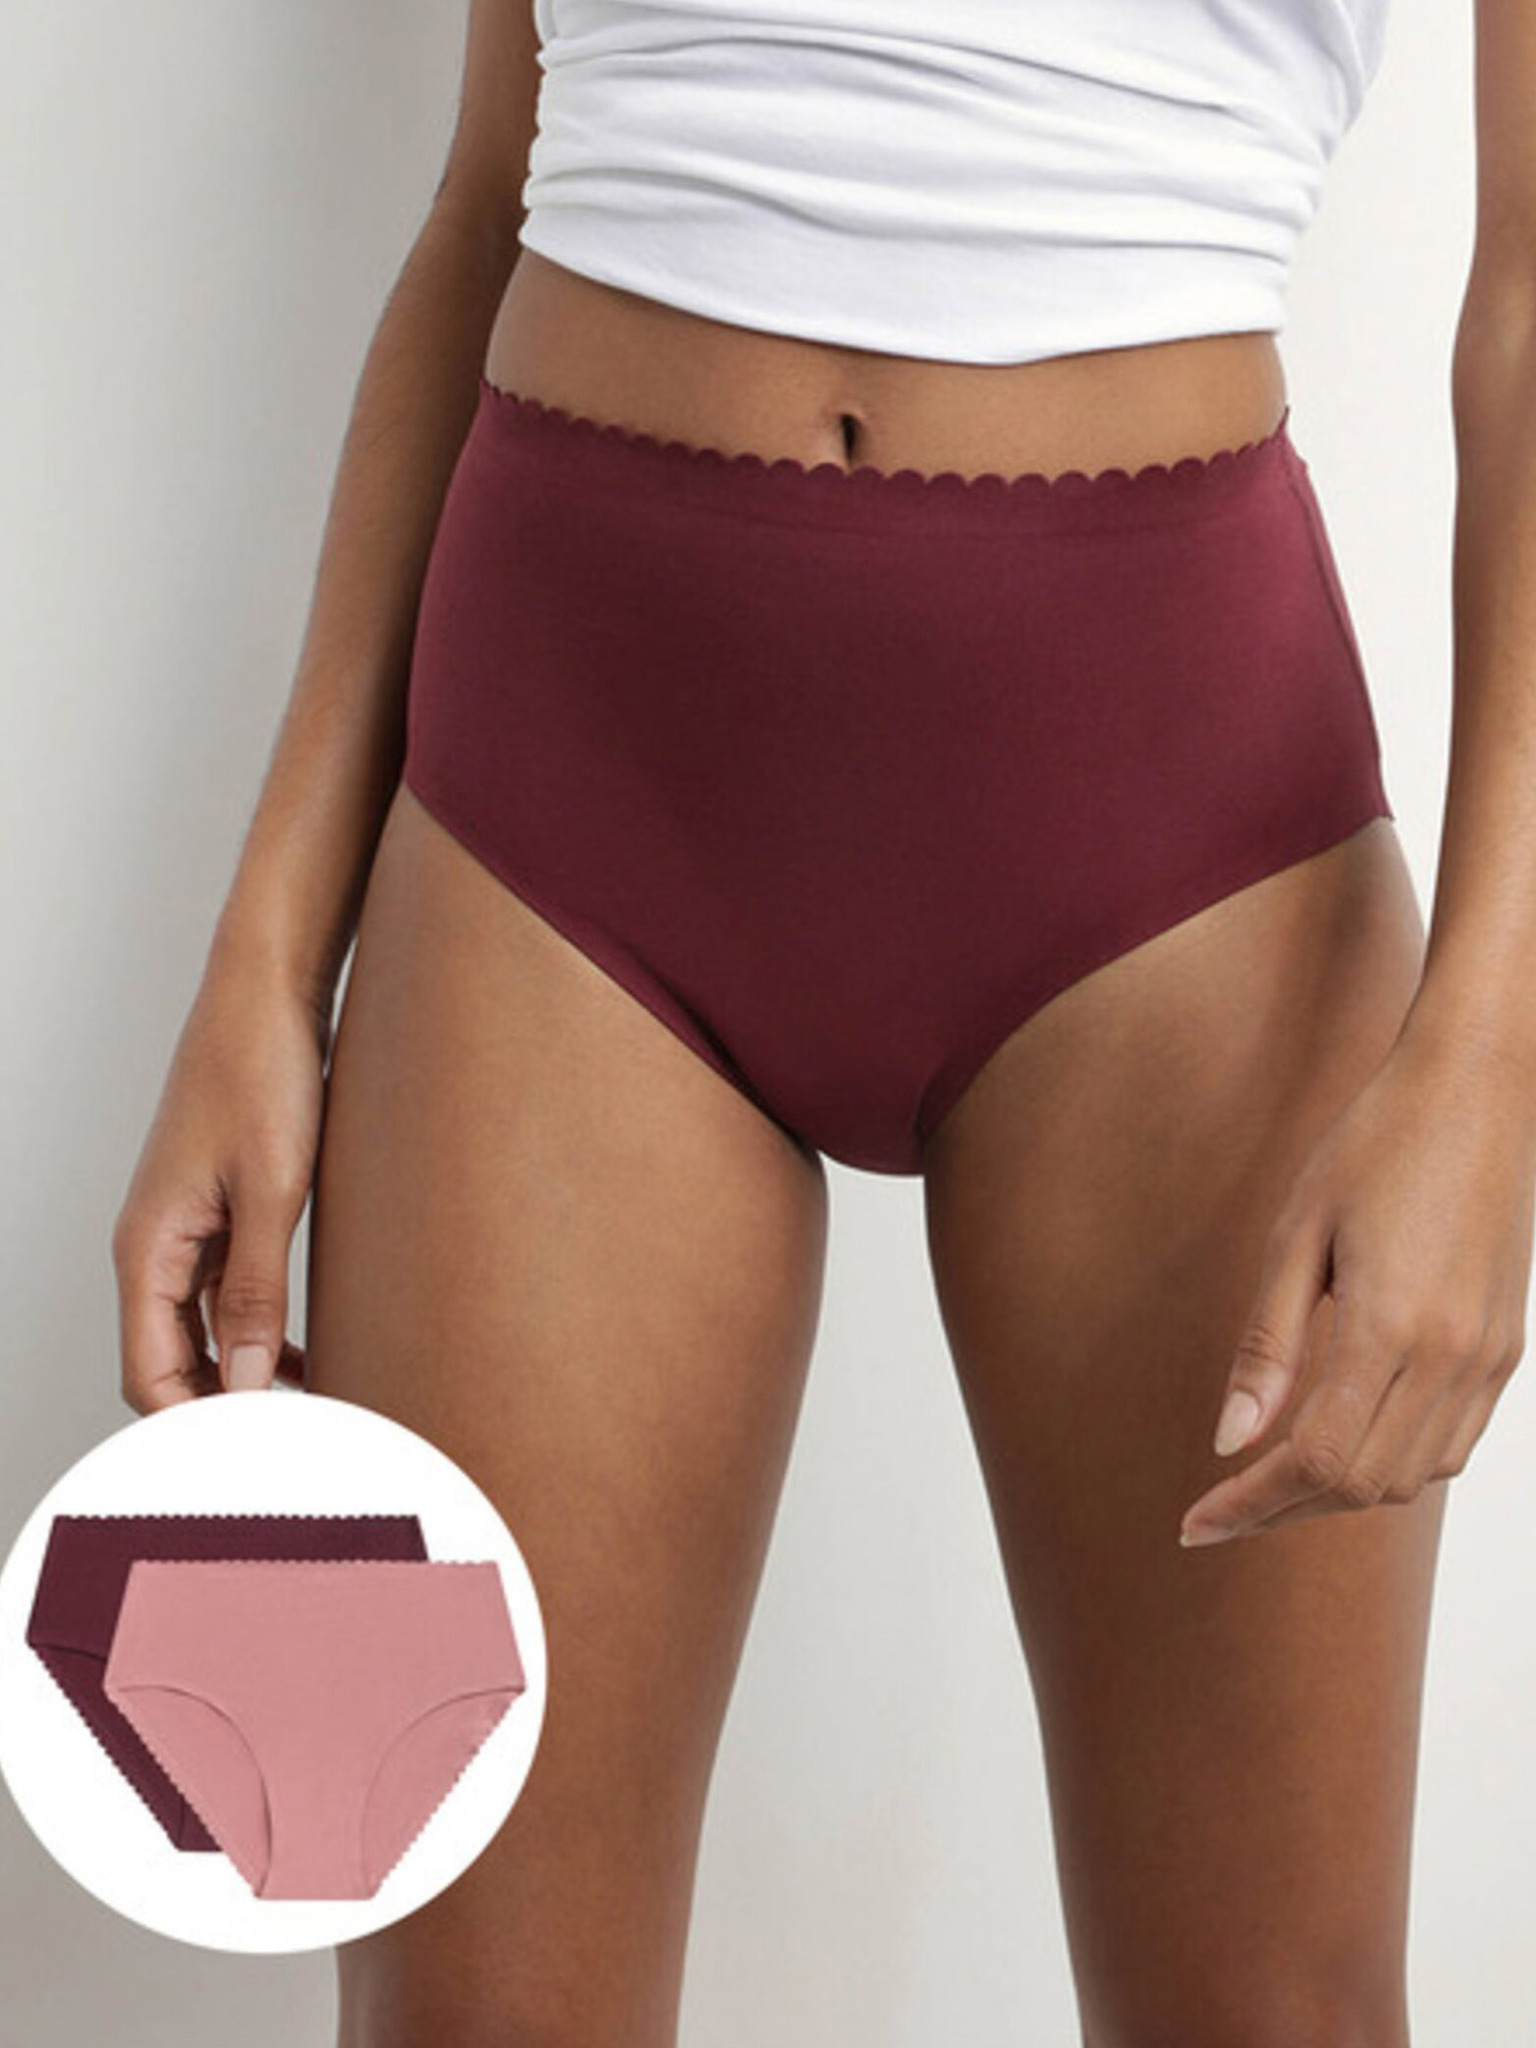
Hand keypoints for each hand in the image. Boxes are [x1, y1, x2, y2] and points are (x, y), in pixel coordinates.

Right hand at [111, 958, 329, 1410]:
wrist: (267, 995)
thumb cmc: (261, 1074)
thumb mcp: (273, 1189)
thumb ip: (256, 1290)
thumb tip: (246, 1386)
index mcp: (146, 1247)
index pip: (149, 1374)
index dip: (195, 1426)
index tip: (255, 1458)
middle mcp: (154, 1246)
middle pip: (167, 1363)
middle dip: (214, 1413)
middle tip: (287, 1451)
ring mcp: (184, 1229)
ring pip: (197, 1334)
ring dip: (239, 1377)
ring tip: (303, 1414)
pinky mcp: (218, 1210)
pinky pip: (223, 1296)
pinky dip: (254, 1334)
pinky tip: (301, 1357)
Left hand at [1180, 1026, 1535, 1544]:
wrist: (1480, 1089)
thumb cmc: (1376, 1143)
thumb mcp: (1297, 1233)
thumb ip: (1267, 1345)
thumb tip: (1230, 1440)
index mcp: (1393, 1327)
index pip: (1317, 1461)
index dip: (1252, 1503)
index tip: (1196, 1521)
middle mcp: (1452, 1357)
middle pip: (1364, 1486)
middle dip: (1285, 1509)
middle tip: (1221, 1506)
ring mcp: (1489, 1359)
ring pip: (1414, 1479)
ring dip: (1339, 1493)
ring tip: (1272, 1479)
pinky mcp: (1505, 1350)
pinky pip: (1452, 1445)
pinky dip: (1394, 1464)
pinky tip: (1344, 1439)